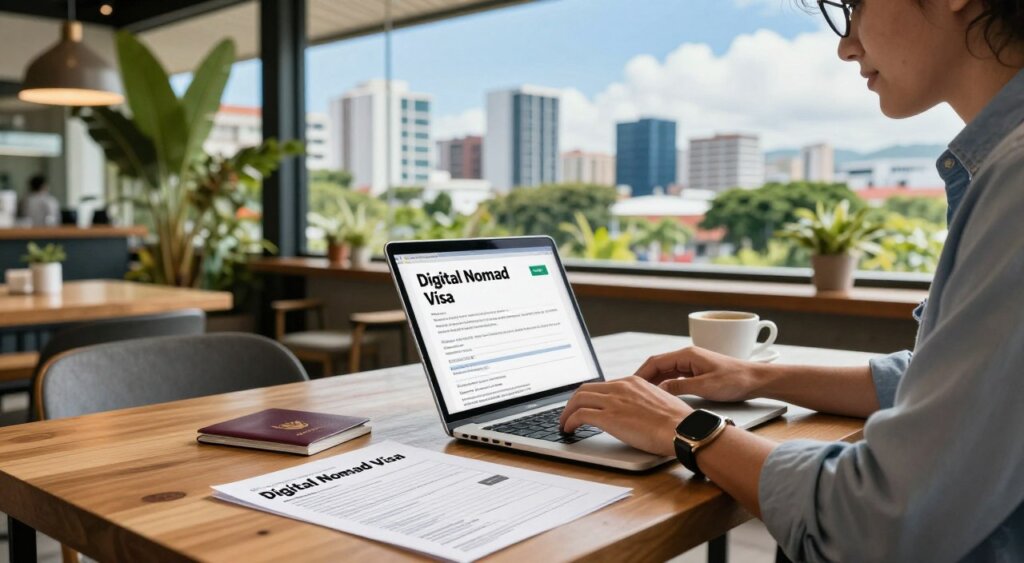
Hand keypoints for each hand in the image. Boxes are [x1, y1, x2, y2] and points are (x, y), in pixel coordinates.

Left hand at [558, 376, 690, 456]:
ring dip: (567, 412)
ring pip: (578, 399)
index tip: (586, 405)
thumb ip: (645, 402)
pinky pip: (580, 415)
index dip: (591, 396)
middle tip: (569, 413)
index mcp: (633, 382)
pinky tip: (569, 429)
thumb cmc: (678, 422)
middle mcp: (621, 387)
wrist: (682, 429)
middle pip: (586, 389)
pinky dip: (570, 421)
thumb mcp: (660, 401)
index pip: (603, 385)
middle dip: (574, 401)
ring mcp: (613, 401)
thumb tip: (640, 412)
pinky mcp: (609, 417)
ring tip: (565, 423)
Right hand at [634, 346, 766, 402]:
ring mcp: (692, 364)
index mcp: (687, 355)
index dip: (640, 374)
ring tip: (641, 396)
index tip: (629, 385)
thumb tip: (658, 390)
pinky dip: (664, 384)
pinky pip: (674, 376)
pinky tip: (659, 395)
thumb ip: (680, 386)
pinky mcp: (696, 372)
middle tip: (630, 392)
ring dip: (653, 382)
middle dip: (643, 378)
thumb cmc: (735, 380)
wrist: (755, 380)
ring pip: (665, 372)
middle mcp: (687, 356)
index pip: (655, 362)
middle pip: (658, 366)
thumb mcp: (705, 386)